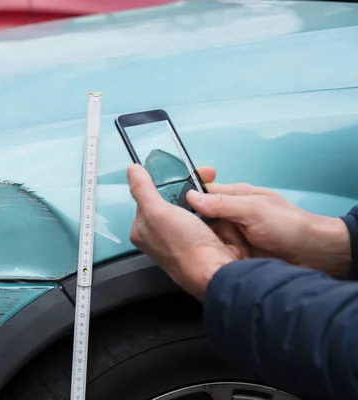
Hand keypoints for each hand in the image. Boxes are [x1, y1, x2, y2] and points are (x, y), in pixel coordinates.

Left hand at [127, 164, 236, 300]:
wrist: (215, 271)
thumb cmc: (185, 249)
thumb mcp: (158, 211)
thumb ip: (142, 189)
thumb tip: (131, 171)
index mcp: (142, 230)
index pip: (147, 198)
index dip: (163, 183)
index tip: (178, 174)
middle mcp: (158, 237)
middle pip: (169, 202)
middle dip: (186, 189)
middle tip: (201, 180)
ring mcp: (179, 240)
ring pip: (188, 209)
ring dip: (201, 199)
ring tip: (210, 193)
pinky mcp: (198, 242)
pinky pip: (203, 218)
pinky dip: (210, 211)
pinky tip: (215, 210)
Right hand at [188, 168, 351, 278]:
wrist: (315, 256)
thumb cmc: (291, 226)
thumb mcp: (254, 210)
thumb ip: (222, 204)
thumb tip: (192, 197)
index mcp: (236, 197)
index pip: (202, 193)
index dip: (186, 197)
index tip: (171, 206)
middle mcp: (232, 216)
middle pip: (201, 218)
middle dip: (193, 227)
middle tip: (181, 235)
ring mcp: (233, 237)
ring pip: (207, 238)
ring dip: (204, 245)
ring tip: (195, 250)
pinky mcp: (236, 255)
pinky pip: (217, 254)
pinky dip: (213, 257)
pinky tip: (207, 262)